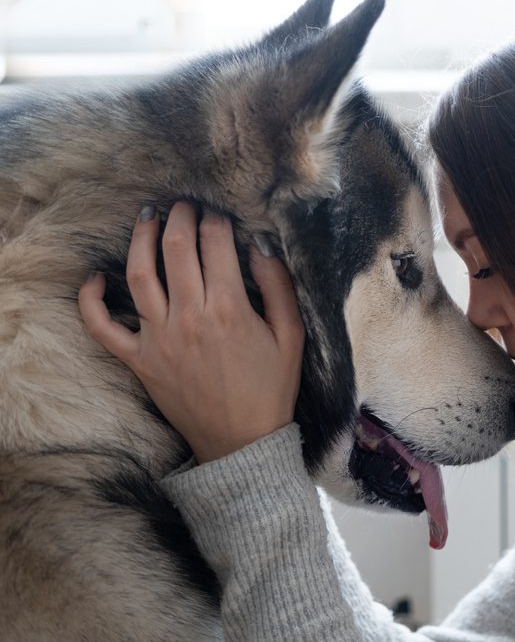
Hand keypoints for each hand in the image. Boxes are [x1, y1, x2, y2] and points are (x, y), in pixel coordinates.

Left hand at [79, 201, 305, 462]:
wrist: (243, 441)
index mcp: (229, 308)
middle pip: (175, 249)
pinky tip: (95, 278)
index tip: (219, 213)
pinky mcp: (140, 360)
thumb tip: (261, 245)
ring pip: (138, 274)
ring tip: (148, 218)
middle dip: (180, 217)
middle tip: (184, 205)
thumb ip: (279, 286)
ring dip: (140, 238)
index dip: (216, 221)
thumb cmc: (272, 387)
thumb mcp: (291, 335)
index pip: (216, 245)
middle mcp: (189, 317)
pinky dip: (91, 300)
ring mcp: (159, 338)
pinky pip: (102, 327)